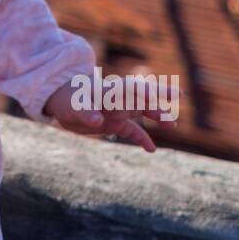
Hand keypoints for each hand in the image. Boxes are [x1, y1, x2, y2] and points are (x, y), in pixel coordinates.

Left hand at [41, 79, 176, 152]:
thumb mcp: (73, 108)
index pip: (132, 89)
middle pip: (143, 97)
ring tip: (172, 124)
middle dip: (160, 95)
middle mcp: (118, 100)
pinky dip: (142, 138)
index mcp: (110, 92)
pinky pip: (132, 130)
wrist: (59, 103)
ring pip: (142, 112)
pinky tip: (151, 150)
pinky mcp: (115, 123)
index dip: (147, 91)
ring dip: (156, 116)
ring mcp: (118, 111)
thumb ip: (86, 113)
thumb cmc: (67, 101)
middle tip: (179, 94)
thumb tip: (96, 121)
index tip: (164, 94)